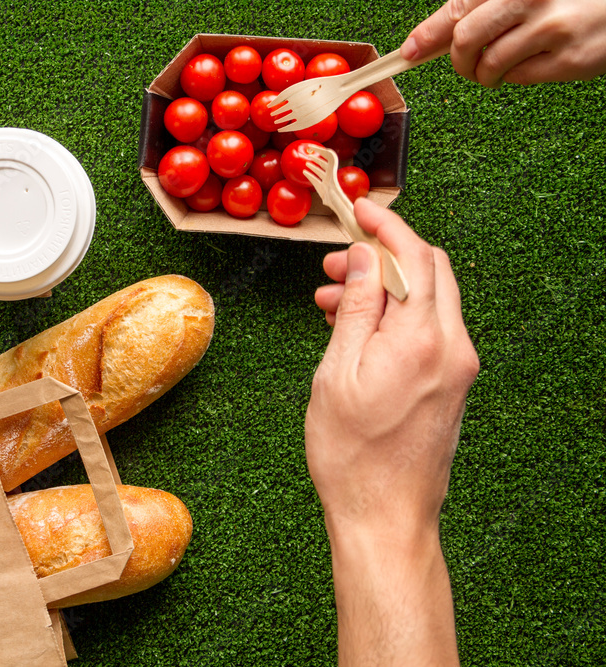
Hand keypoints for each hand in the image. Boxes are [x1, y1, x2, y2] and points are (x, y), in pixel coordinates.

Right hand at [306, 199, 477, 664]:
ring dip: (385, 289)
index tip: (359, 212)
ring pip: (428, 300)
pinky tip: (356, 332)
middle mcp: (453, 347)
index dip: (387, 227)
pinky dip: (396, 317)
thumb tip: (366, 257)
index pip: (416, 257)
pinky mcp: (452, 384)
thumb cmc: (352, 454)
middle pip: (430, 272)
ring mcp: (458, 367)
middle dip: (383, 257)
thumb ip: (357, 308)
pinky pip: (428, 330)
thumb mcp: (337, 372)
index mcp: (423, 340)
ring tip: (331, 303)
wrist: (386, 516)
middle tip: (335, 265)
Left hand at [400, 0, 605, 86]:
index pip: (458, 8)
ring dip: (486, 72)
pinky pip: (520, 77)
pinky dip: (516, 75)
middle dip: (458, 59)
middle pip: (466, 39)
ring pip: (490, 63)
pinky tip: (534, 60)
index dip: (427, 34)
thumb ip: (482, 8)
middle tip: (466, 64)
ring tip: (502, 64)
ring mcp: (552, 28)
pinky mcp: (569, 59)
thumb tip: (428, 39)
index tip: (409, 51)